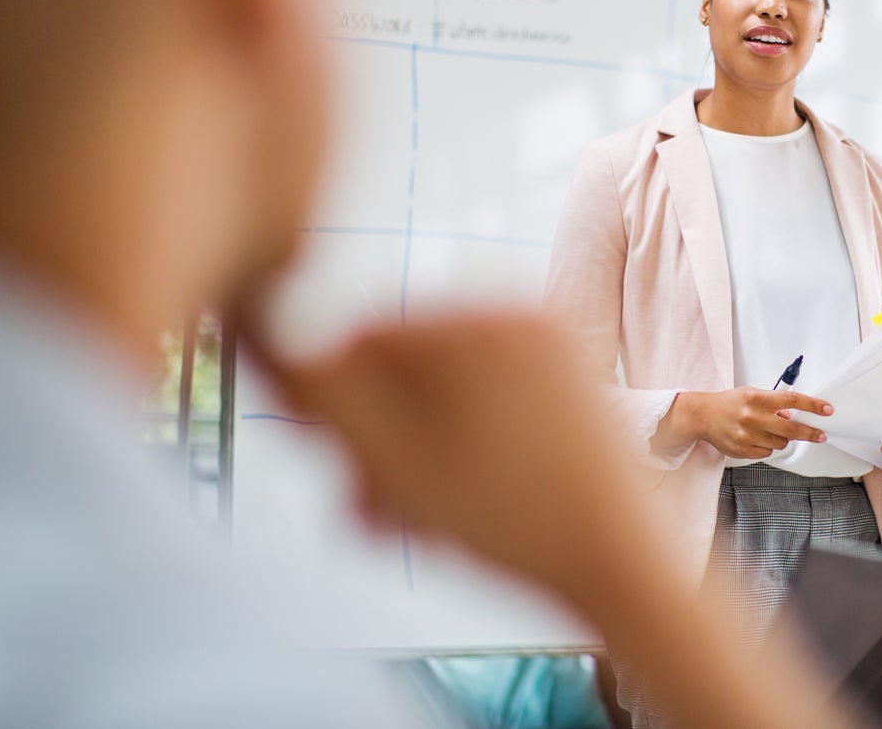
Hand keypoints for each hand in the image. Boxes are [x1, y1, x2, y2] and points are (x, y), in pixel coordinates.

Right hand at [255, 312, 646, 597]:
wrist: (622, 567)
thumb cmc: (521, 522)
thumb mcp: (392, 458)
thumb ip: (320, 390)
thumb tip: (259, 323)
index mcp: (482, 314)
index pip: (359, 336)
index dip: (330, 406)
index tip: (330, 460)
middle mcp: (521, 314)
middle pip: (401, 368)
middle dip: (373, 438)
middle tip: (368, 501)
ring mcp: (551, 350)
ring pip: (439, 394)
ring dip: (408, 454)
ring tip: (410, 516)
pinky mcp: (568, 388)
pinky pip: (484, 404)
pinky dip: (455, 449)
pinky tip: (451, 504)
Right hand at [669, 387, 831, 458]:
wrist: (702, 415)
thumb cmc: (730, 403)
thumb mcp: (752, 394)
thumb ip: (773, 404)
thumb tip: (792, 415)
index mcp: (757, 398)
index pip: (792, 401)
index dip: (812, 406)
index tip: (826, 410)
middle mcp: (752, 416)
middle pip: (791, 429)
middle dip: (810, 432)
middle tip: (820, 435)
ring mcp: (747, 435)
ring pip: (780, 443)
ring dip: (781, 438)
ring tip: (768, 430)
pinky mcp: (742, 449)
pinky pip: (767, 452)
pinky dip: (767, 446)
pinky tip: (756, 438)